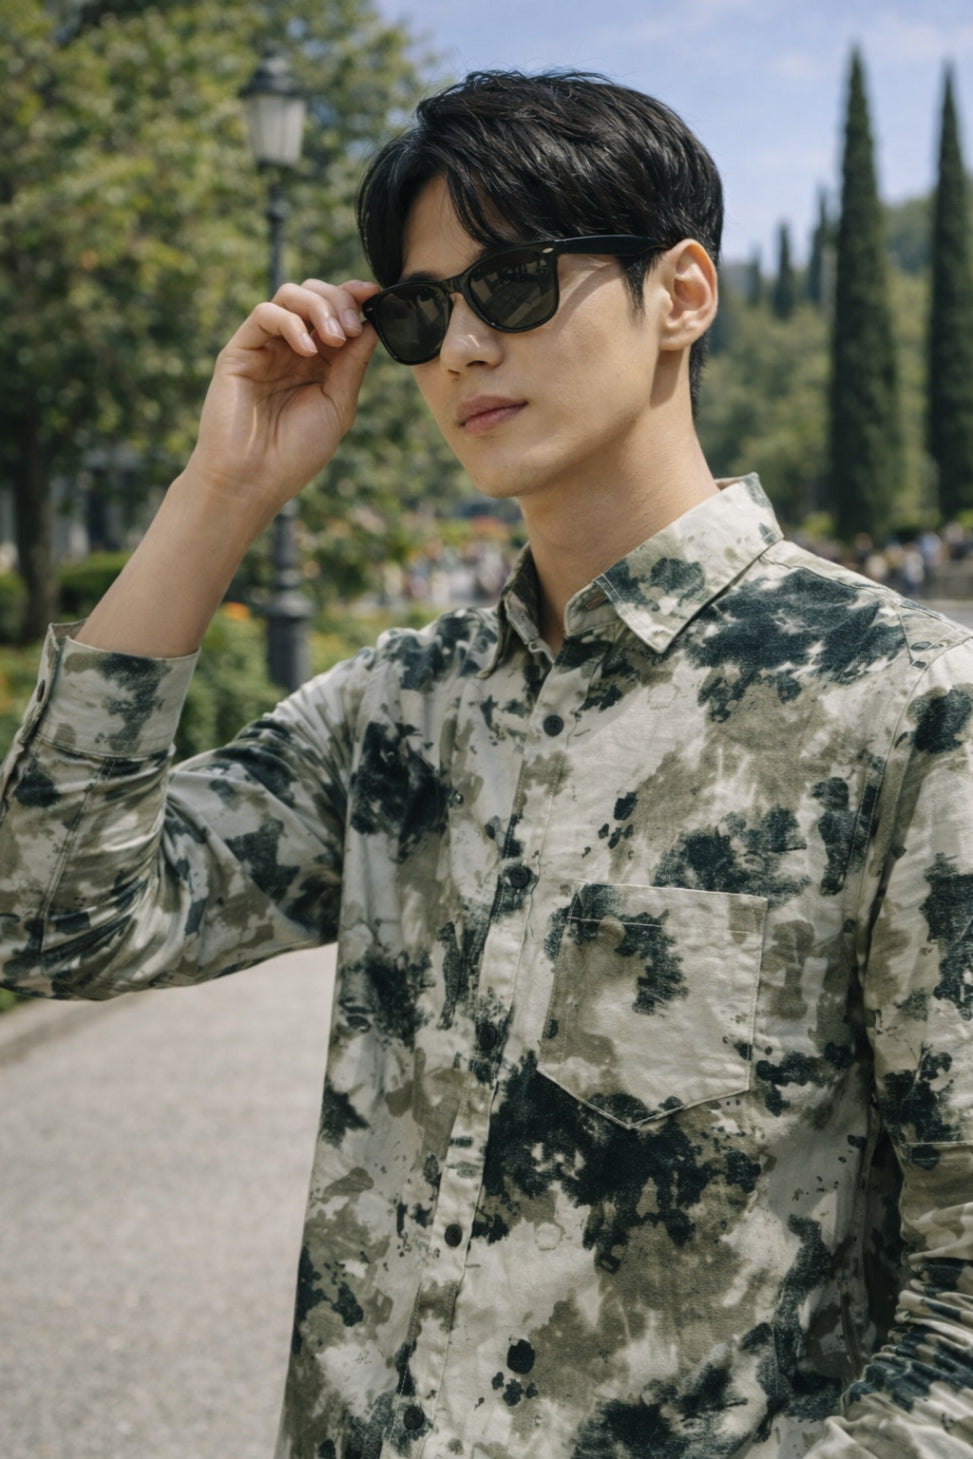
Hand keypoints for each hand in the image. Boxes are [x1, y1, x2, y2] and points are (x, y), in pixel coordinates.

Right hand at [184, 277, 381, 527]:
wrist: (253, 482)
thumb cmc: (295, 454)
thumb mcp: (338, 406)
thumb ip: (353, 364)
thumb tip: (372, 324)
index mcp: (319, 362)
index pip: (337, 313)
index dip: (356, 297)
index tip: (376, 295)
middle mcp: (292, 349)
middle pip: (315, 295)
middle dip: (340, 300)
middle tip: (352, 328)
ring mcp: (266, 348)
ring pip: (290, 295)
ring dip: (319, 306)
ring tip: (334, 338)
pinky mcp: (240, 351)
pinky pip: (264, 314)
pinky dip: (291, 322)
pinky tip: (308, 350)